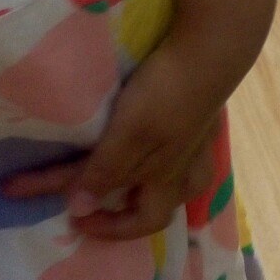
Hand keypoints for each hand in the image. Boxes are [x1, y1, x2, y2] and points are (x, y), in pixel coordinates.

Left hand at [1, 29, 237, 239]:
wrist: (208, 51)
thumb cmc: (167, 96)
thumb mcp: (130, 135)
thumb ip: (105, 171)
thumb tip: (79, 210)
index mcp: (170, 182)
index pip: (139, 223)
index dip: (106, 227)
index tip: (71, 217)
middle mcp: (186, 173)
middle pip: (155, 208)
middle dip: (119, 210)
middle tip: (80, 200)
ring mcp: (197, 148)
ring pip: (171, 185)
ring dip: (143, 190)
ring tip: (120, 185)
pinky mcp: (198, 124)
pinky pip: (175, 156)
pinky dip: (154, 161)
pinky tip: (149, 148)